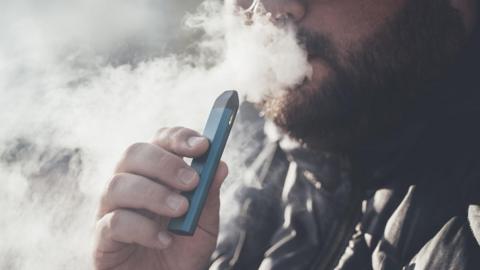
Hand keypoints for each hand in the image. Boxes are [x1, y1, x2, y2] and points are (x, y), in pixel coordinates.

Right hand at [94, 127, 227, 269]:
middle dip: (165, 163)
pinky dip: (143, 228)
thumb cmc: (182, 252)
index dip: (178, 138)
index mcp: (154, 174)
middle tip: (192, 182)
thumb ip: (208, 196)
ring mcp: (111, 209)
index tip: (203, 145)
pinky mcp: (102, 237)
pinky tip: (164, 240)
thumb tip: (220, 165)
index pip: (159, 141)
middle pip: (134, 153)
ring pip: (119, 184)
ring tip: (181, 211)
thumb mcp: (204, 224)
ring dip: (154, 194)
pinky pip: (114, 222)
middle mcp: (129, 184)